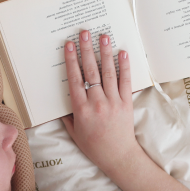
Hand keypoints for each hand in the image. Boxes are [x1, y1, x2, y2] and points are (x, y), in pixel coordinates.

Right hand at [62, 30, 142, 175]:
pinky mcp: (126, 103)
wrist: (118, 156)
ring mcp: (113, 102)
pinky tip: (122, 53)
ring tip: (103, 36)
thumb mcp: (74, 133)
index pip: (75, 79)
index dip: (71, 60)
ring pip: (108, 73)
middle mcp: (96, 103)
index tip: (69, 46)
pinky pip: (125, 81)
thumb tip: (62, 102)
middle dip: (87, 50)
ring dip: (105, 53)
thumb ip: (68, 116)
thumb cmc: (94, 147)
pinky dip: (124, 66)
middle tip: (84, 33)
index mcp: (81, 109)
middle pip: (90, 71)